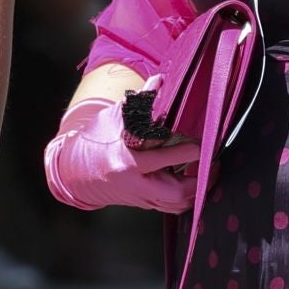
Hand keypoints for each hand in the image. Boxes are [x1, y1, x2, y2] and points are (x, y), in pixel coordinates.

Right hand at [44, 95, 202, 214]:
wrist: (74, 171)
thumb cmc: (95, 139)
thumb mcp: (114, 117)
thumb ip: (139, 101)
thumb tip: (159, 80)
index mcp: (128, 161)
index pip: (164, 158)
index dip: (189, 150)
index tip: (204, 141)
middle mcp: (136, 184)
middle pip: (177, 192)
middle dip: (200, 179)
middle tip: (214, 161)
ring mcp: (141, 198)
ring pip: (177, 204)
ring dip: (198, 189)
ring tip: (210, 169)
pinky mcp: (144, 204)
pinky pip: (172, 207)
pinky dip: (188, 196)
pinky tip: (196, 179)